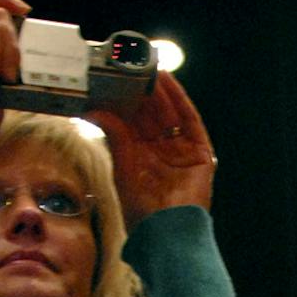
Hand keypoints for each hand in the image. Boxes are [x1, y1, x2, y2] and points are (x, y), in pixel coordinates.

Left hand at [87, 72, 216, 226]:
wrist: (167, 231)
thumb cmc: (142, 210)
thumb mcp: (123, 168)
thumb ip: (115, 137)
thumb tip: (97, 110)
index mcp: (141, 156)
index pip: (133, 122)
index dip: (124, 100)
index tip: (113, 79)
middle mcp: (162, 151)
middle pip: (151, 114)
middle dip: (142, 91)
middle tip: (129, 66)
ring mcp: (182, 150)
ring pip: (169, 112)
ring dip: (159, 90)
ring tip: (147, 66)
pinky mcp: (200, 151)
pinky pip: (189, 119)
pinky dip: (179, 99)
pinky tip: (167, 81)